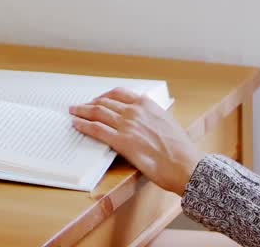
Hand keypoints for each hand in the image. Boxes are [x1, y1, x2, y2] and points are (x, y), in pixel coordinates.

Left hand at [69, 88, 203, 194]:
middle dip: (89, 103)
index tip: (96, 99)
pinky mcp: (122, 142)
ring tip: (73, 112)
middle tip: (79, 106)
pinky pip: (97, 130)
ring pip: (97, 113)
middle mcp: (135, 111)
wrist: (186, 164)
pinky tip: (76, 125)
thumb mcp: (166, 122)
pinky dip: (83, 125)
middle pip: (104, 102)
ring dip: (81, 111)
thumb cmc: (180, 149)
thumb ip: (150, 116)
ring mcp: (127, 125)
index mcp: (146, 104)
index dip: (103, 96)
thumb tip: (140, 119)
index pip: (118, 93)